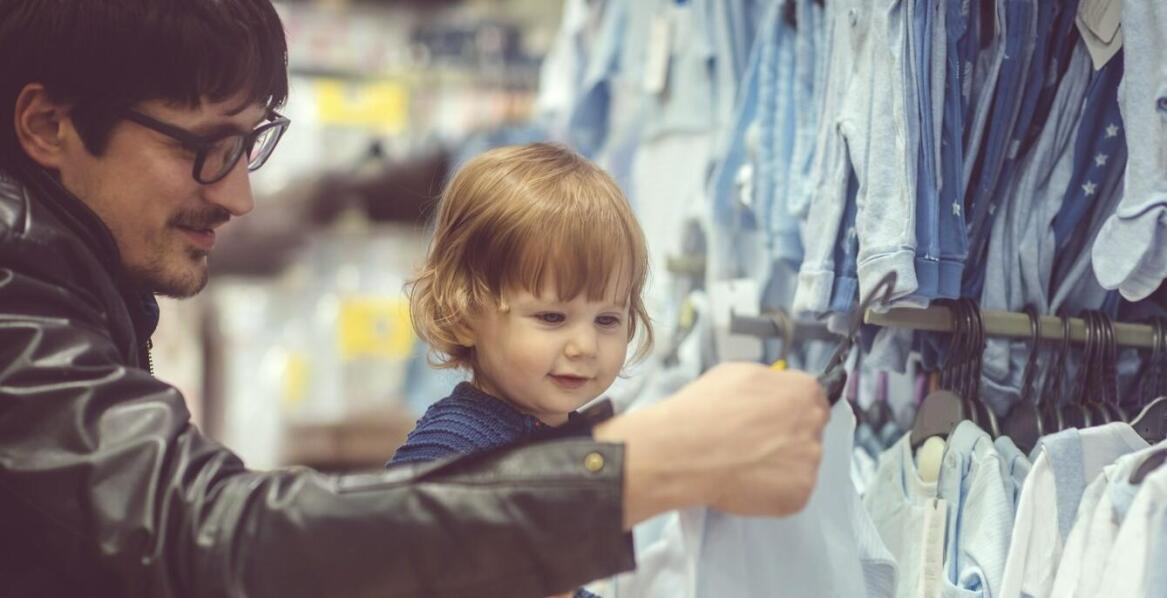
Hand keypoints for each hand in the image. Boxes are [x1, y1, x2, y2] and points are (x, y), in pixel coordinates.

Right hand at [595, 363, 828, 526]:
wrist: (685, 452)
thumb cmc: (704, 411)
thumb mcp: (736, 373)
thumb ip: (767, 382)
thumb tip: (772, 389)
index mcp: (803, 391)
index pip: (812, 399)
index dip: (790, 409)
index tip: (775, 418)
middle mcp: (813, 425)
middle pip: (809, 431)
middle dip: (787, 436)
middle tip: (755, 442)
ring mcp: (808, 463)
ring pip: (799, 463)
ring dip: (780, 464)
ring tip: (744, 463)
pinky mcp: (798, 494)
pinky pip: (790, 491)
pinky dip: (772, 490)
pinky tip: (746, 480)